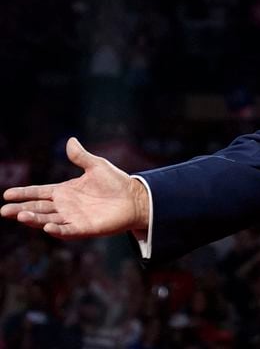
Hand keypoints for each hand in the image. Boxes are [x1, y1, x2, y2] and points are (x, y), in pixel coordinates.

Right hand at [1, 137, 149, 238]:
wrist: (135, 198)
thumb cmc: (117, 182)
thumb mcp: (97, 166)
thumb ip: (81, 156)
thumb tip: (70, 140)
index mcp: (64, 191)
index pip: (39, 192)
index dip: (23, 193)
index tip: (7, 194)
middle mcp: (65, 206)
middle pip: (37, 208)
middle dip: (20, 209)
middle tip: (4, 210)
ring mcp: (73, 218)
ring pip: (47, 219)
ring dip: (34, 219)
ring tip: (20, 216)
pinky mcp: (84, 228)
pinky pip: (67, 230)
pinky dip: (57, 229)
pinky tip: (47, 226)